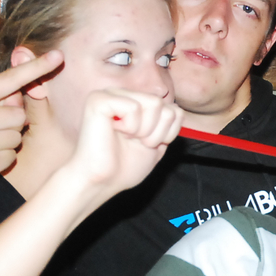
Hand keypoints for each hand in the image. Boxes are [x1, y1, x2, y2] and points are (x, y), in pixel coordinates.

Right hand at [66, 89, 182, 196]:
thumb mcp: (156, 143)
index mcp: (135, 103)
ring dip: (144, 130)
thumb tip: (176, 110)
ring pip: (154, 103)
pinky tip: (114, 132)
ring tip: (126, 138)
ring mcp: (109, 94)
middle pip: (164, 105)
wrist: (101, 181)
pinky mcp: (98, 99)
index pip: (174, 109)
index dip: (167, 133)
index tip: (147, 144)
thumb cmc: (124, 167)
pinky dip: (130, 127)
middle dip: (156, 132)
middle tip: (134, 142)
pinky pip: (133, 107)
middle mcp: (122, 94)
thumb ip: (167, 125)